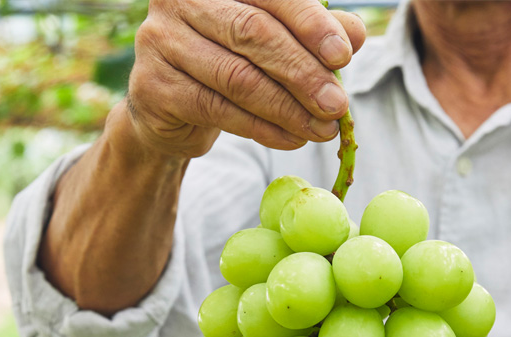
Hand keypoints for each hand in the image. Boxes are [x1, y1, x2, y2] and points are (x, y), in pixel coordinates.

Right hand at [126, 0, 365, 158]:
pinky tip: (292, 140)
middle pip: (254, 33)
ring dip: (288, 110)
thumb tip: (355, 35)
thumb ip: (311, 34)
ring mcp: (161, 40)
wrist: (173, 107)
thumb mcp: (275, 43)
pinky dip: (263, 129)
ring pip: (238, 78)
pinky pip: (220, 110)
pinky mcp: (155, 86)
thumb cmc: (230, 62)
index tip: (343, 56)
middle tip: (337, 106)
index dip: (309, 23)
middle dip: (303, 73)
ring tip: (322, 130)